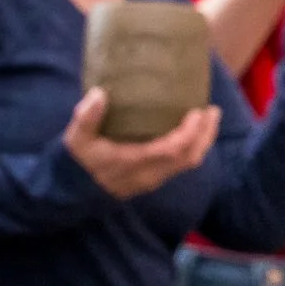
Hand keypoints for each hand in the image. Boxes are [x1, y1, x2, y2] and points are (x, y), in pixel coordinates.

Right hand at [64, 91, 220, 198]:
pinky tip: (193, 131)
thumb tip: (100, 93)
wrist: (72, 192)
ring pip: (189, 163)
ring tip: (209, 118)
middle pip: (189, 158)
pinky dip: (193, 147)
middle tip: (212, 110)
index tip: (198, 112)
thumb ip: (86, 117)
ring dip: (202, 141)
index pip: (173, 151)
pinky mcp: (155, 179)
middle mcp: (150, 174)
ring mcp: (154, 179)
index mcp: (135, 162)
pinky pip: (182, 164)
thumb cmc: (78, 161)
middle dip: (205, 134)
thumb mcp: (77, 138)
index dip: (190, 132)